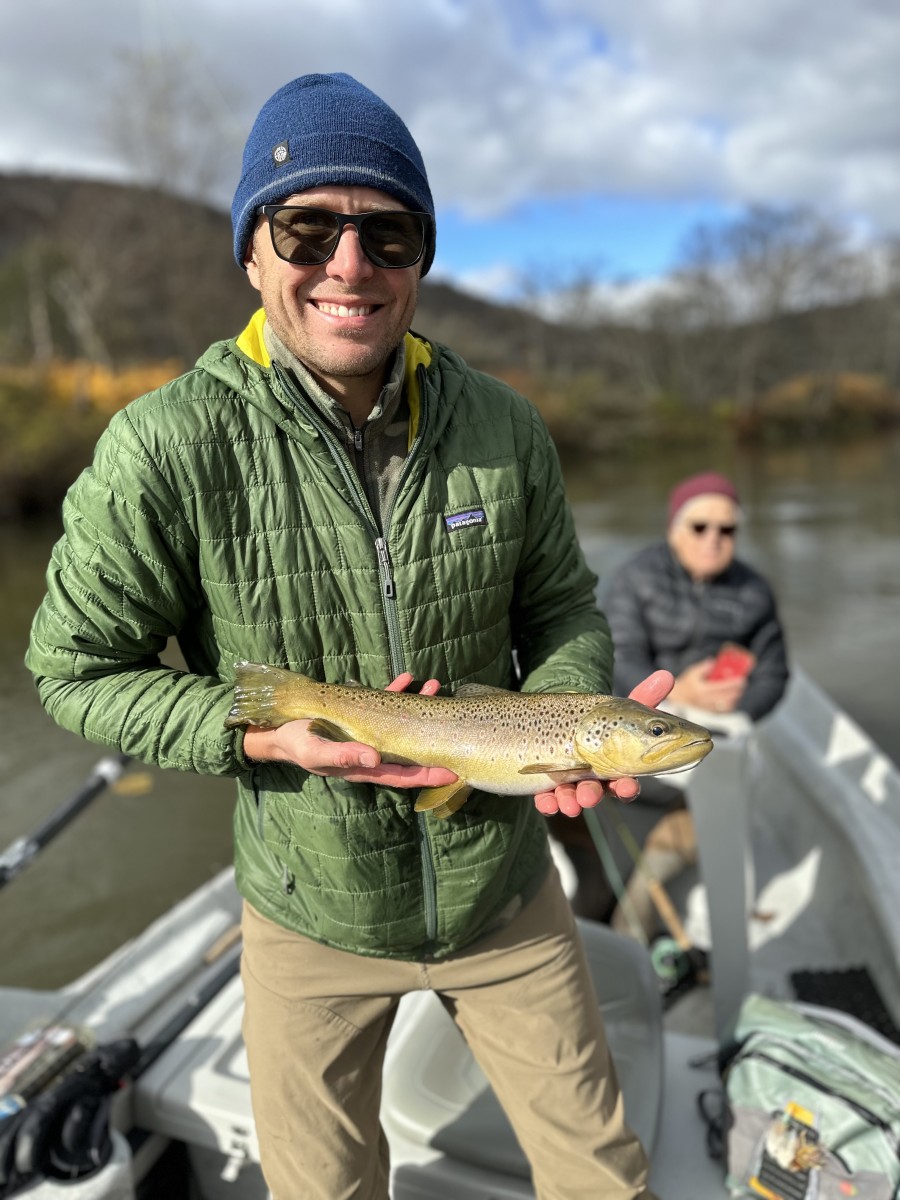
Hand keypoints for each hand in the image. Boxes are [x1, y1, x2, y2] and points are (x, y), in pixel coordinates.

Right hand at [242, 672, 458, 787]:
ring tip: (435, 686)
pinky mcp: (358, 716)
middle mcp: (370, 753)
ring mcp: (366, 734)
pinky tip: (407, 677)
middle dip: (432, 736)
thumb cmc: (295, 744)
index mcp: (363, 768)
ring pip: (401, 723)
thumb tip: (375, 759)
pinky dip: (396, 692)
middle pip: (409, 749)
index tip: (453, 772)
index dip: (428, 775)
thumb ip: (344, 757)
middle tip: (455, 721)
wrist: (276, 730)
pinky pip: (383, 705)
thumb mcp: (315, 752)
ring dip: (419, 705)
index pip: (403, 775)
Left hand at [533, 670, 674, 817]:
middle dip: (593, 796)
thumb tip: (667, 674)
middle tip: (589, 797)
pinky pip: (547, 800)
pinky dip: (547, 803)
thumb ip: (645, 698)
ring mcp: (571, 785)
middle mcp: (595, 781)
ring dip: (571, 801)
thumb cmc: (602, 724)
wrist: (567, 722)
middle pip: (596, 792)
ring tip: (568, 800)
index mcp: (616, 769)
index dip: (627, 788)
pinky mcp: (548, 787)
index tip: (626, 787)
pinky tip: (546, 802)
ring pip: (572, 798)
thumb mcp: (621, 711)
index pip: (625, 782)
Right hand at [669, 659, 746, 712]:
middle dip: (737, 690)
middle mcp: (705, 700)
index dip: (733, 683)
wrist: (678, 698)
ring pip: (726, 705)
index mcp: (702, 690)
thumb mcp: (692, 672)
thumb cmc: (686, 684)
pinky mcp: (709, 713)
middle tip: (742, 684)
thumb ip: (704, 667)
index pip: (722, 687)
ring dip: (735, 698)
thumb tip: (714, 661)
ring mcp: (708, 708)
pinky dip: (730, 705)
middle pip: (727, 697)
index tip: (741, 679)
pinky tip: (733, 699)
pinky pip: (723, 710)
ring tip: (738, 691)